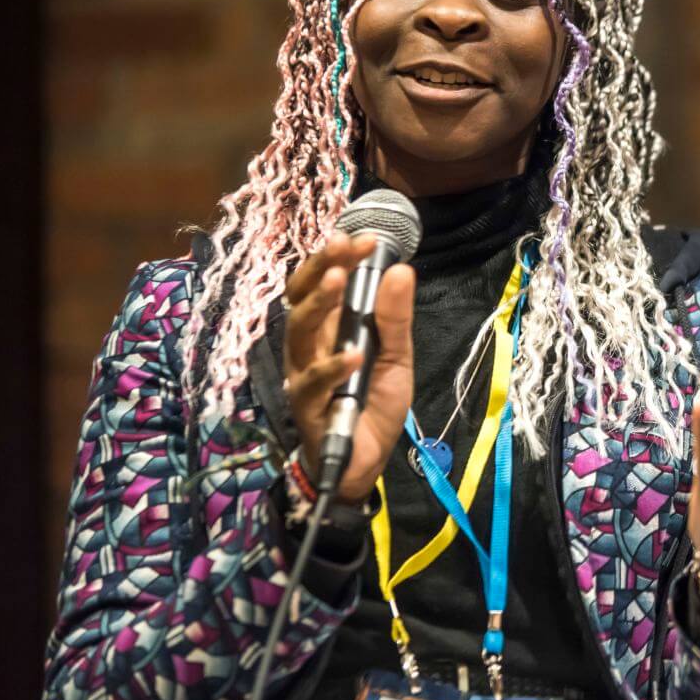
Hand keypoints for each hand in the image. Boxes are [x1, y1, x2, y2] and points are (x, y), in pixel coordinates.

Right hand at [281, 230, 414, 503]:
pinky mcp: (308, 407)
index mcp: (328, 330)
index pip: (323, 285)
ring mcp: (304, 375)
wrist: (365, 460)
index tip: (363, 239)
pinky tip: (353, 355)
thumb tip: (400, 269)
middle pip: (301, 300)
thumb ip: (395, 317)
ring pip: (299, 333)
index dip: (337, 259)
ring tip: (340, 280)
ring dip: (320, 304)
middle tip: (342, 246)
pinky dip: (334, 367)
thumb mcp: (395, 356)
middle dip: (321, 269)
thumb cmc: (372, 404)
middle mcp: (309, 347)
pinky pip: (315, 383)